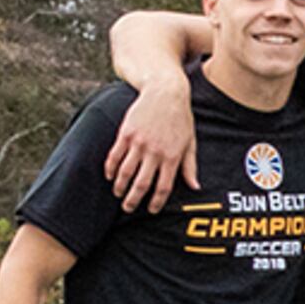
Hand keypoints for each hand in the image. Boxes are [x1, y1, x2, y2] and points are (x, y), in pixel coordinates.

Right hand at [108, 74, 200, 210]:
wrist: (165, 93)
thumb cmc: (181, 119)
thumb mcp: (190, 143)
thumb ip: (190, 167)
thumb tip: (195, 187)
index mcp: (172, 157)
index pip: (163, 187)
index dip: (156, 202)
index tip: (151, 210)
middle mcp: (154, 153)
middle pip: (141, 184)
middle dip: (133, 200)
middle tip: (128, 208)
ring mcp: (138, 143)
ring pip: (125, 172)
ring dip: (120, 187)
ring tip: (118, 194)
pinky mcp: (125, 134)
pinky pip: (114, 156)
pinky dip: (110, 169)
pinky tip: (110, 176)